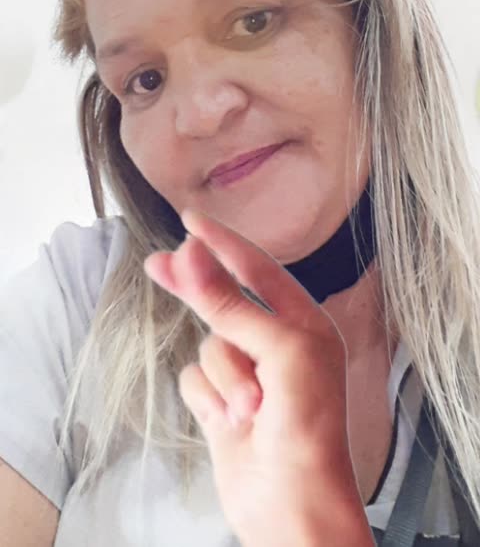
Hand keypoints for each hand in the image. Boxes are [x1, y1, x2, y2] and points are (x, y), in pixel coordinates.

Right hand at [145, 210, 373, 546]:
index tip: (190, 219)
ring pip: (209, 345)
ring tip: (250, 408)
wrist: (292, 506)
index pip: (257, 269)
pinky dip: (210, 399)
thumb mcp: (277, 351)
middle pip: (223, 300)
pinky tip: (230, 422)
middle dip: (197, 288)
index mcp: (303, 323)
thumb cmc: (307, 426)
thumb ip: (230, 304)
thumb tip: (191, 254)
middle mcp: (276, 344)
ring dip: (225, 376)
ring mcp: (247, 374)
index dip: (223, 243)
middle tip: (158, 265)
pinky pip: (195, 379)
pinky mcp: (222, 403)